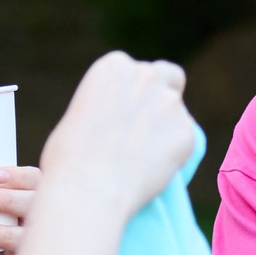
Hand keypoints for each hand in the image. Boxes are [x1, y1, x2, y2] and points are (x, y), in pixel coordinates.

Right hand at [38, 53, 196, 213]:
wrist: (87, 188)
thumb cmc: (69, 160)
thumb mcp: (79, 114)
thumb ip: (106, 107)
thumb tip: (118, 121)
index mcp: (115, 66)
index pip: (141, 70)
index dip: (140, 92)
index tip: (132, 113)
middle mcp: (146, 75)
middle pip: (170, 79)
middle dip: (163, 99)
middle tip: (152, 130)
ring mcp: (169, 102)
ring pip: (179, 115)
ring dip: (168, 131)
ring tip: (143, 162)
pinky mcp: (187, 132)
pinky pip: (186, 143)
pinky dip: (175, 156)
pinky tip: (151, 171)